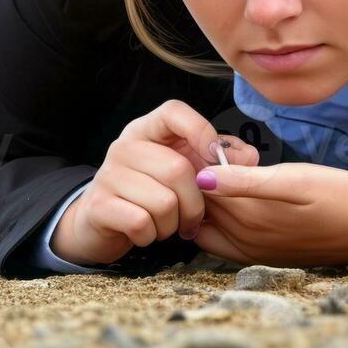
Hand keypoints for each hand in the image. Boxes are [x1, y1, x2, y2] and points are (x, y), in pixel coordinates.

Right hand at [51, 99, 260, 265]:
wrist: (102, 223)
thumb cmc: (152, 193)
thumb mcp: (185, 172)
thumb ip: (219, 161)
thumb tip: (248, 158)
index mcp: (147, 130)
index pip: (174, 112)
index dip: (200, 131)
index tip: (215, 158)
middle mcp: (125, 146)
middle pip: (178, 169)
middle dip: (195, 204)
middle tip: (192, 218)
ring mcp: (108, 174)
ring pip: (163, 202)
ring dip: (173, 224)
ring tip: (166, 225)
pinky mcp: (99, 205)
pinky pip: (142, 223)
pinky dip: (152, 236)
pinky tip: (146, 233)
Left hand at [190, 162, 347, 266]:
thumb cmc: (336, 195)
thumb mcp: (293, 180)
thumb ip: (245, 182)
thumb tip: (201, 179)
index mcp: (248, 221)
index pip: (200, 192)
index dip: (200, 165)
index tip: (214, 147)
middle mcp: (244, 243)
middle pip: (202, 209)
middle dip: (204, 182)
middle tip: (224, 156)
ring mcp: (254, 254)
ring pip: (210, 226)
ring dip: (213, 201)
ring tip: (233, 174)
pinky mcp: (264, 257)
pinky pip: (225, 242)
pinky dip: (222, 221)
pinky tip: (241, 199)